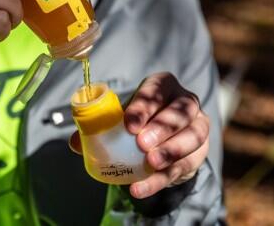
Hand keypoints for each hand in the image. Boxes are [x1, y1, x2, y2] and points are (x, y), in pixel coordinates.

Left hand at [69, 73, 208, 198]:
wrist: (165, 137)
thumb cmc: (142, 119)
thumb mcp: (124, 116)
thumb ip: (101, 126)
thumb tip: (75, 142)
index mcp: (164, 85)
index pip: (157, 90)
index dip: (144, 105)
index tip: (129, 124)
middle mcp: (186, 102)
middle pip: (180, 112)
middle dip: (162, 127)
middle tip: (142, 144)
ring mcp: (197, 126)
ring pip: (192, 136)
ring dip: (171, 150)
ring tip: (151, 163)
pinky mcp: (199, 152)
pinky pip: (185, 165)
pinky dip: (161, 179)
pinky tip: (142, 187)